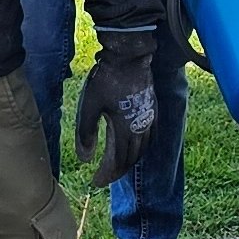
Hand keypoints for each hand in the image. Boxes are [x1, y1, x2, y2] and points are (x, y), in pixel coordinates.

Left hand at [74, 27, 163, 184]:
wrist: (129, 57)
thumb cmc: (106, 80)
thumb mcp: (89, 106)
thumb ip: (86, 134)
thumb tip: (85, 159)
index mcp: (124, 130)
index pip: (117, 162)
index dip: (106, 175)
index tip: (95, 182)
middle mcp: (140, 129)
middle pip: (131, 159)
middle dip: (117, 171)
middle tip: (104, 177)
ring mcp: (149, 119)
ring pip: (142, 149)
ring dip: (130, 161)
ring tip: (118, 165)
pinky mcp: (153, 109)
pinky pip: (152, 135)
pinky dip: (144, 147)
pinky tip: (138, 146)